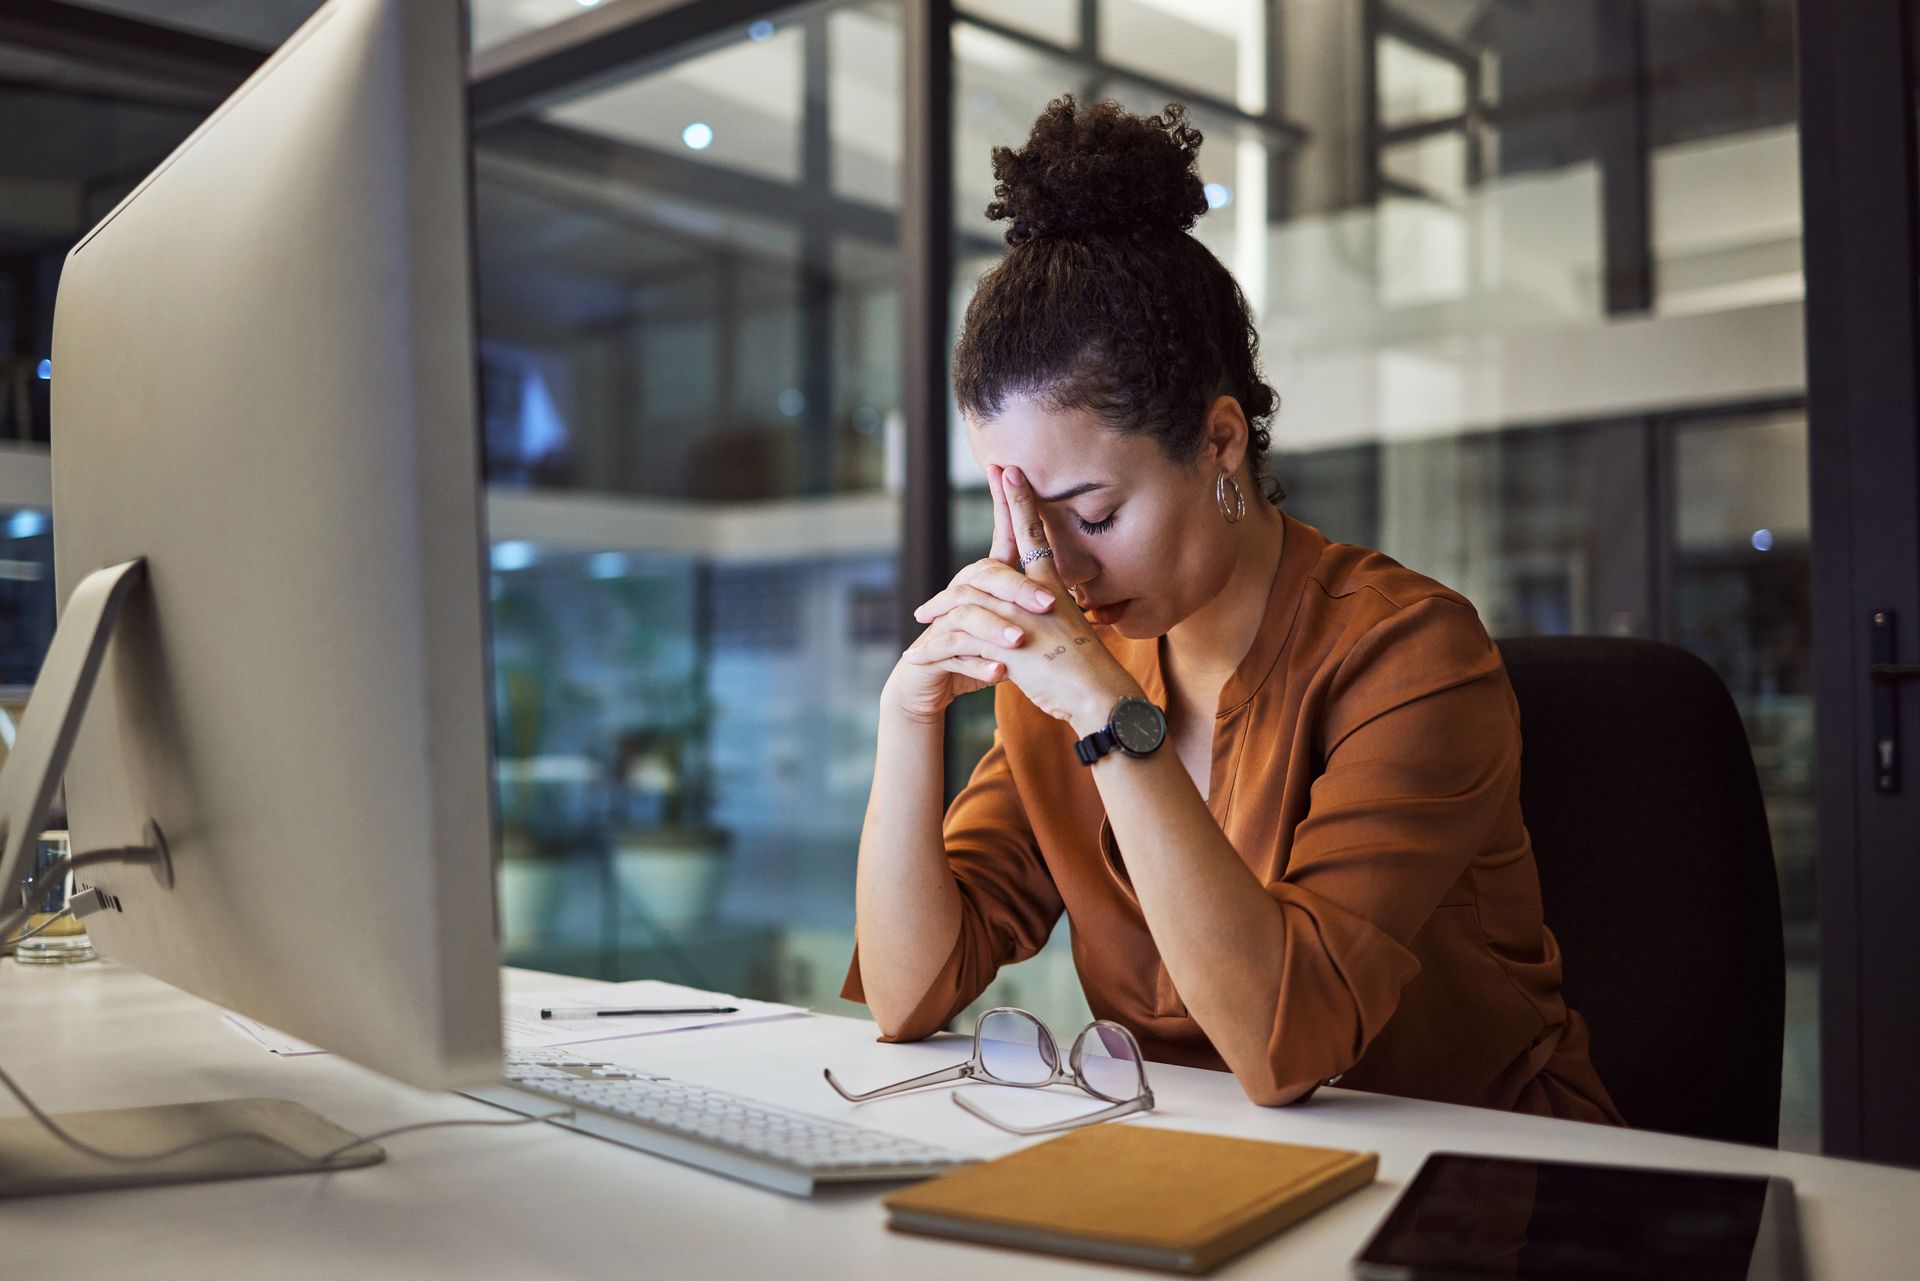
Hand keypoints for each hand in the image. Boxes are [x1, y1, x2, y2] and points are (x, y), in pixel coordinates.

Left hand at [903, 464, 1141, 734]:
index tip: (1008, 471)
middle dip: (966, 563)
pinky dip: (932, 653)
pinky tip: (915, 660)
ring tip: (920, 621)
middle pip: (989, 564)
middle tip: (949, 559)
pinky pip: (955, 645)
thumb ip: (1048, 619)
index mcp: (1051, 588)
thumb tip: (1039, 616)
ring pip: (964, 605)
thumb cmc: (1089, 671)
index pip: (1033, 534)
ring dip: (938, 613)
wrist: (1100, 697)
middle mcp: (1035, 596)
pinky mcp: (1006, 647)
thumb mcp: (1069, 634)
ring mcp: (1019, 619)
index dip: (1020, 501)